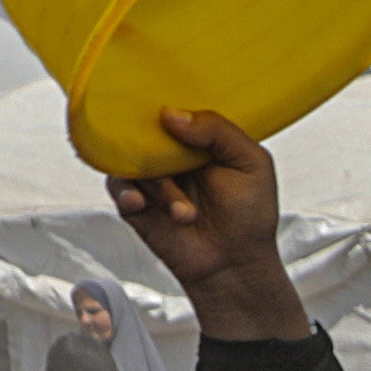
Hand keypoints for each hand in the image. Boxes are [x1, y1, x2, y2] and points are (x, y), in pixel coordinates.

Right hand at [102, 110, 312, 340]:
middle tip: (177, 166)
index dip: (168, 104)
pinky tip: (141, 203)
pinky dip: (127, 193)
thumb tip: (171, 114)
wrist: (236, 266)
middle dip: (156, 146)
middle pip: (146, 132)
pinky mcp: (136, 205)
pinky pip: (118, 188)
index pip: (175, 110)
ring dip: (158, 187)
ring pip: (133, 162)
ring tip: (185, 213)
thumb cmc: (250, 216)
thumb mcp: (251, 163)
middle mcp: (172, 156)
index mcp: (199, 139)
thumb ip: (219, 131)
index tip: (167, 110)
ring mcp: (153, 179)